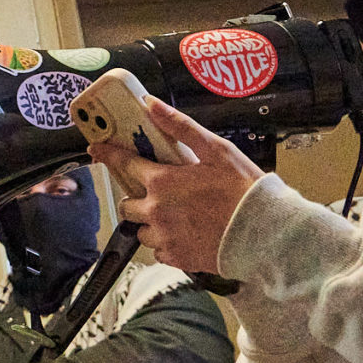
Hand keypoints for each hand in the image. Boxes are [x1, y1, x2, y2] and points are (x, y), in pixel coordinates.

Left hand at [86, 97, 263, 277]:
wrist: (266, 233)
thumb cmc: (243, 188)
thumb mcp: (215, 149)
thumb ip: (179, 127)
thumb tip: (150, 104)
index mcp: (162, 182)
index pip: (122, 164)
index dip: (108, 155)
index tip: (96, 150)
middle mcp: (156, 211)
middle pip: (126, 205)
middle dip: (136, 197)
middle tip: (157, 193)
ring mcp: (165, 237)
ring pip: (141, 230)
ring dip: (150, 222)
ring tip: (175, 216)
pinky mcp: (176, 258)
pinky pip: (158, 251)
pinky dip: (166, 243)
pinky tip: (184, 234)